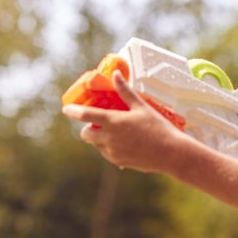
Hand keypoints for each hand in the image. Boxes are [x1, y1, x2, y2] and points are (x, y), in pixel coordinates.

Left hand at [62, 71, 182, 172]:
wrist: (170, 153)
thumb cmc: (158, 127)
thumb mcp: (141, 106)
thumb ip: (125, 91)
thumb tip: (115, 75)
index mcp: (113, 122)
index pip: (85, 115)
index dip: (73, 111)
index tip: (66, 109)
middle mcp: (109, 138)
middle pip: (86, 134)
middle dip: (87, 128)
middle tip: (98, 121)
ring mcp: (113, 152)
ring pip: (96, 144)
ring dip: (100, 137)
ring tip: (117, 131)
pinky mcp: (119, 162)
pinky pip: (107, 153)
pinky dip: (110, 147)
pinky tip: (125, 142)